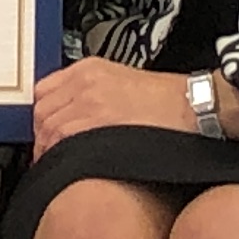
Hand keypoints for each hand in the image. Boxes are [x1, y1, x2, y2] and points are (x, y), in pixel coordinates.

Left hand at [33, 56, 238, 151]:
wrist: (197, 107)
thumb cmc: (170, 101)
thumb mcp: (125, 81)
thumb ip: (94, 94)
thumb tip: (74, 117)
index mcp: (89, 70)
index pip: (44, 92)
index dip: (42, 118)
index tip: (46, 133)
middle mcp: (85, 83)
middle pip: (41, 112)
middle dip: (42, 136)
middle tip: (50, 155)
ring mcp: (89, 103)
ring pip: (48, 129)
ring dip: (49, 150)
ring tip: (60, 166)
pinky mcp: (98, 125)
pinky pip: (61, 142)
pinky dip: (58, 157)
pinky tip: (68, 169)